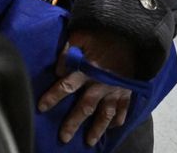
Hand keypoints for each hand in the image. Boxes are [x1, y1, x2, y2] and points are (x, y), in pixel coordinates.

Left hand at [38, 29, 135, 146]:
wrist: (135, 36)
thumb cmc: (104, 34)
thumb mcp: (81, 36)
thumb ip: (67, 51)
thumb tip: (57, 70)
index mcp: (86, 71)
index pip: (65, 87)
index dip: (52, 98)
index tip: (41, 108)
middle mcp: (100, 85)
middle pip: (83, 108)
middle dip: (72, 124)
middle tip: (63, 138)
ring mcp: (115, 90)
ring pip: (104, 115)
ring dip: (96, 129)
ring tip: (89, 142)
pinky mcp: (128, 91)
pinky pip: (123, 109)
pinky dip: (119, 120)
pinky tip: (114, 128)